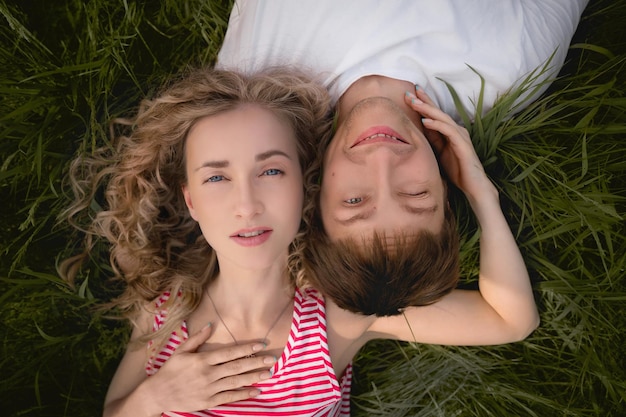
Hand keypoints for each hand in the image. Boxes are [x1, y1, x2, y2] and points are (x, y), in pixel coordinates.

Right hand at [146, 324, 274, 412]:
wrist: (157, 394)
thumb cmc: (170, 370)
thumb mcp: (181, 351)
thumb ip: (197, 338)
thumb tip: (211, 325)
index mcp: (202, 360)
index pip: (229, 352)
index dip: (246, 348)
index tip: (261, 343)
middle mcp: (208, 374)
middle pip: (236, 367)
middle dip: (256, 362)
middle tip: (272, 359)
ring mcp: (209, 388)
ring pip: (236, 382)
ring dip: (254, 377)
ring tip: (269, 373)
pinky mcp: (208, 401)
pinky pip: (229, 397)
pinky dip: (243, 394)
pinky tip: (256, 391)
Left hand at [404, 89, 496, 204]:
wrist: (472, 185)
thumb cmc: (456, 169)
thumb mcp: (439, 152)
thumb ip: (432, 139)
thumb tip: (418, 128)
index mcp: (449, 132)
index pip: (434, 114)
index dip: (423, 103)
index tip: (409, 94)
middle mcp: (456, 130)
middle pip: (437, 112)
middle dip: (423, 101)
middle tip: (408, 92)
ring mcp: (460, 136)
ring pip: (442, 118)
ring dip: (427, 109)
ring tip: (414, 103)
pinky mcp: (462, 144)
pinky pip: (448, 131)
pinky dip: (436, 125)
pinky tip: (425, 121)